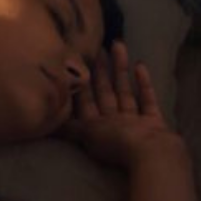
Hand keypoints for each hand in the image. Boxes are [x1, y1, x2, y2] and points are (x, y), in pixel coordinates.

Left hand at [63, 40, 179, 168]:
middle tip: (98, 48)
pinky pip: (146, 99)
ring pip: (125, 92)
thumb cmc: (119, 142)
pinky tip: (140, 64)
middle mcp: (113, 125)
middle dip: (100, 72)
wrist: (153, 155)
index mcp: (95, 129)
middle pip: (104, 94)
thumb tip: (47, 123)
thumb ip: (72, 127)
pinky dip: (143, 83)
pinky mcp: (153, 121)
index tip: (78, 62)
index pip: (85, 103)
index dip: (81, 84)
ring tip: (118, 45)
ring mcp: (134, 123)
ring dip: (120, 70)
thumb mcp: (89, 134)